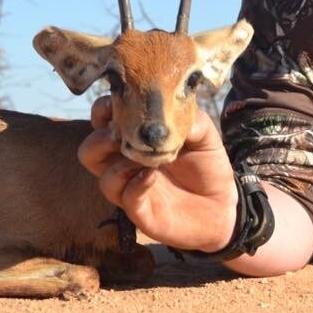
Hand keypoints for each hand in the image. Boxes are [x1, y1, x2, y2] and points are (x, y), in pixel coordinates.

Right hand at [78, 96, 237, 252]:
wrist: (221, 204)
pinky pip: (126, 198)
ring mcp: (131, 188)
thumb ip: (193, 120)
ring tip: (140, 158)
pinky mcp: (141, 210)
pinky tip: (151, 176)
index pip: (105, 120)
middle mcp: (126, 162)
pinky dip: (135, 185)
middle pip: (90, 150)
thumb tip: (178, 109)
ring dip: (117, 166)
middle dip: (99, 139)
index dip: (103, 109)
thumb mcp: (205, 136)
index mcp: (136, 137)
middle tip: (118, 134)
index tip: (116, 102)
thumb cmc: (206, 165)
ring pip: (103, 179)